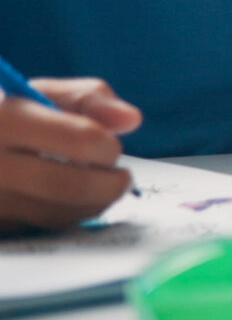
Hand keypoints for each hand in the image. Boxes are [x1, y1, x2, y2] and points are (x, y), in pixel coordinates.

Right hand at [0, 78, 141, 234]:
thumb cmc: (4, 114)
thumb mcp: (37, 92)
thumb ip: (88, 97)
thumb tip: (132, 120)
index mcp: (3, 119)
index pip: (79, 140)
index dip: (107, 147)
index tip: (111, 147)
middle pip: (70, 186)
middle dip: (111, 185)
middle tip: (122, 178)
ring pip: (56, 215)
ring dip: (92, 204)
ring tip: (99, 187)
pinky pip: (38, 228)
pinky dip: (65, 217)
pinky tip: (69, 201)